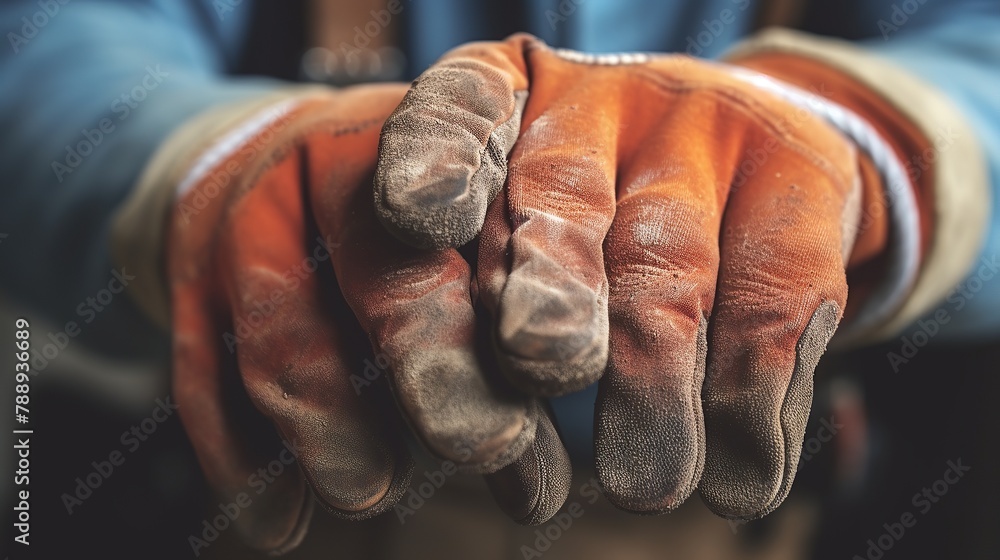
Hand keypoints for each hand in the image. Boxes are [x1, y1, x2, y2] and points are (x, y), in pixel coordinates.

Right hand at [167, 84, 569, 552]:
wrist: (265, 165)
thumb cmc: (411, 209)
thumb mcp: (474, 203)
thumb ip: (526, 283)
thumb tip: (588, 394)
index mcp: (428, 129)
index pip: (470, 180)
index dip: (505, 263)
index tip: (544, 352)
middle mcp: (327, 160)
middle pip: (385, 271)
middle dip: (437, 366)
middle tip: (488, 445)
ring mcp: (245, 223)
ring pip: (285, 336)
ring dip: (330, 429)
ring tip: (369, 493)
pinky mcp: (187, 286)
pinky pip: (203, 377)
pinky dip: (242, 460)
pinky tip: (280, 522)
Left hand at [374, 35, 909, 518]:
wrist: (749, 153)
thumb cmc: (597, 209)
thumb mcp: (518, 227)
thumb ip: (485, 295)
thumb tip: (480, 427)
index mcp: (507, 101)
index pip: (458, 107)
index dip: (435, 157)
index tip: (410, 216)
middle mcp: (601, 103)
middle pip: (562, 195)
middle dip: (550, 286)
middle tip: (539, 360)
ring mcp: (704, 131)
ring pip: (671, 268)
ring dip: (654, 386)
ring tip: (642, 489)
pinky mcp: (802, 171)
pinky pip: (777, 300)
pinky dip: (753, 405)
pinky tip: (739, 475)